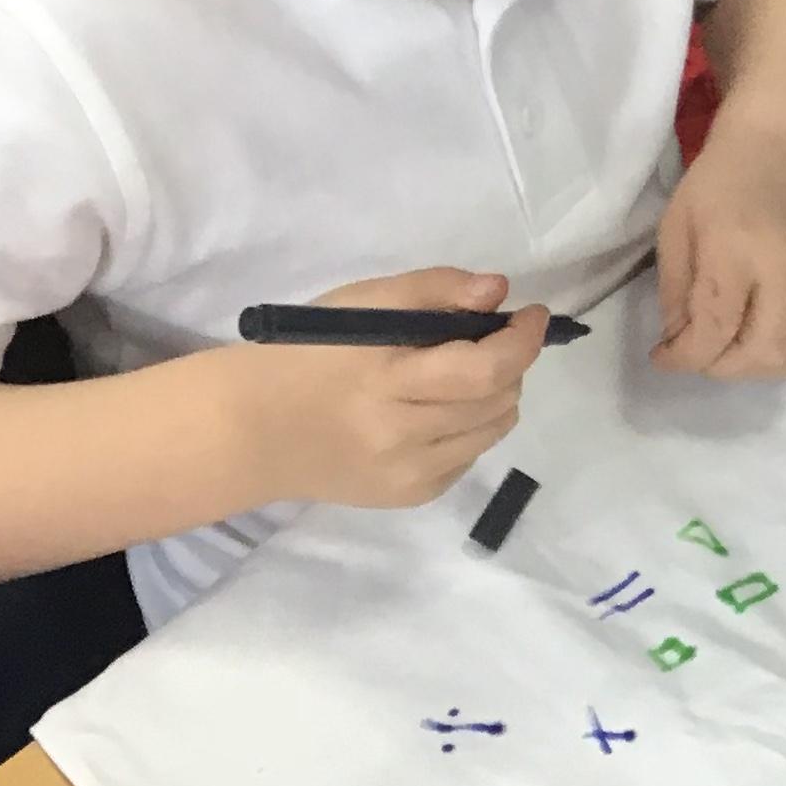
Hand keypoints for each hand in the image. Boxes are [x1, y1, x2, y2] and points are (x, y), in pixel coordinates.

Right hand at [225, 267, 545, 509]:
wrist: (255, 428)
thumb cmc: (309, 353)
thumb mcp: (362, 303)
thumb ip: (433, 290)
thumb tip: (499, 291)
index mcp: (386, 380)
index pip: (483, 369)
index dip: (521, 341)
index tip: (530, 314)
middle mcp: (401, 436)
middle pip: (496, 400)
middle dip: (511, 363)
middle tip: (492, 339)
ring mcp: (408, 473)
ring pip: (492, 430)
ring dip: (497, 396)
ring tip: (467, 374)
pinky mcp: (410, 495)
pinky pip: (469, 458)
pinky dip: (471, 428)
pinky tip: (437, 411)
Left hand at [653, 125, 785, 379]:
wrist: (785, 151)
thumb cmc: (720, 182)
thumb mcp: (677, 226)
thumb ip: (675, 290)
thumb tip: (680, 342)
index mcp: (739, 249)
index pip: (716, 330)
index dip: (684, 357)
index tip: (663, 356)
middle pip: (760, 355)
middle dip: (719, 367)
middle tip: (698, 351)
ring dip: (753, 367)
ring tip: (728, 345)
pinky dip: (779, 348)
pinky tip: (756, 325)